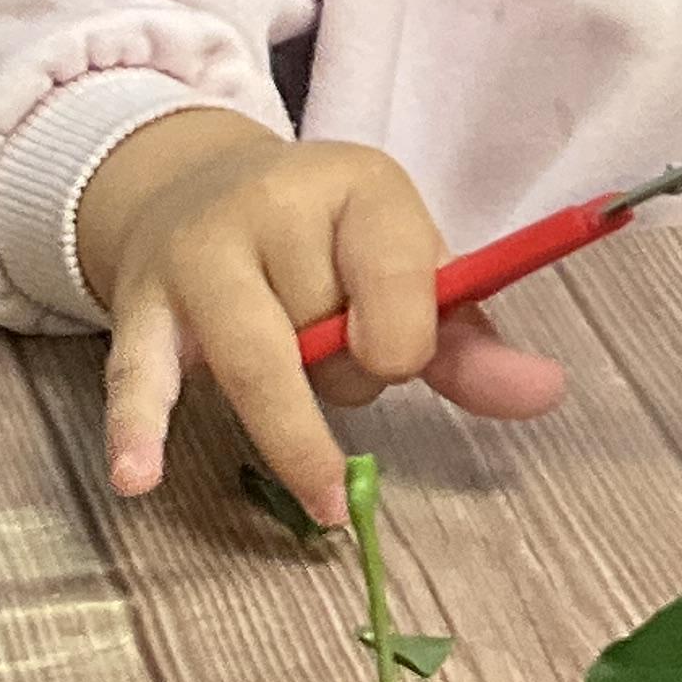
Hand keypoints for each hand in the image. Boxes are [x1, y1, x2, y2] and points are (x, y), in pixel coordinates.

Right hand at [74, 108, 565, 519]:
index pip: (403, 286)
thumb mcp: (402, 266)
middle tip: (343, 372)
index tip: (395, 347)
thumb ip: (468, 342)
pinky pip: (138, 376)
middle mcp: (272, 204)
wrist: (190, 186)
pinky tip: (138, 477)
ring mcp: (197, 255)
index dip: (408, 343)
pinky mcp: (138, 308)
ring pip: (258, 365)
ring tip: (326, 497)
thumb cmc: (320, 245)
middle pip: (326, 335)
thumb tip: (544, 394)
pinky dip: (139, 428)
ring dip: (294, 426)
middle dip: (345, 379)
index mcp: (359, 185)